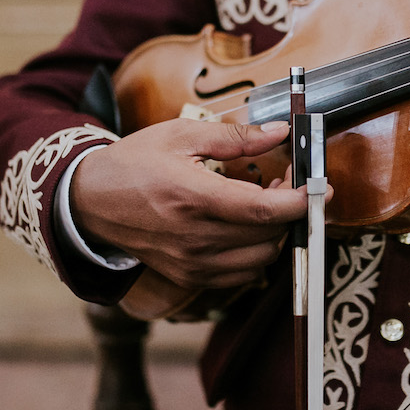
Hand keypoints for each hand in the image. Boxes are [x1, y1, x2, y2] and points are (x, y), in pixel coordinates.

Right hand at [68, 119, 308, 289]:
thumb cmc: (134, 163)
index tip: (320, 186)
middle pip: (269, 236)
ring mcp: (192, 263)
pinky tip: (246, 227)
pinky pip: (242, 274)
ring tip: (265, 203)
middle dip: (290, 210)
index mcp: (193, 197)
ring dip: (275, 232)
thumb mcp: (181, 135)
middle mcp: (194, 237)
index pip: (264, 211)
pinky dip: (256, 253)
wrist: (89, 202)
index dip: (301, 201)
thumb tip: (280, 132)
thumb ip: (235, 137)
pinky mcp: (189, 277)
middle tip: (287, 183)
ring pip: (261, 259)